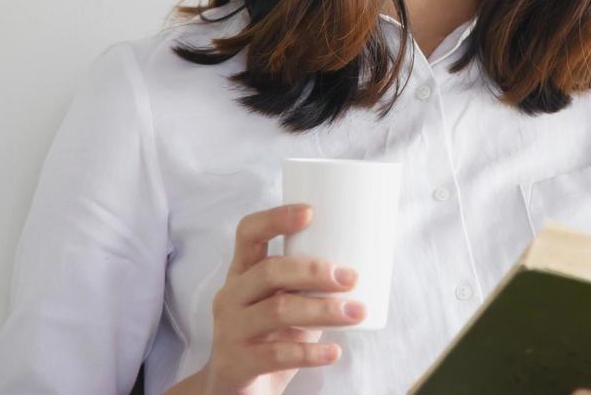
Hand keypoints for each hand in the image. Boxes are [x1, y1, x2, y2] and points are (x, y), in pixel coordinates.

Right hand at [184, 203, 364, 394]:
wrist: (230, 389)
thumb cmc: (268, 338)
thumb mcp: (284, 305)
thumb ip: (308, 287)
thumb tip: (361, 266)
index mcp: (242, 273)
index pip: (248, 233)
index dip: (276, 218)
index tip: (310, 212)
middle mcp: (231, 296)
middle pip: (270, 271)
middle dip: (315, 271)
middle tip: (351, 277)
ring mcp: (229, 330)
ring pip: (277, 311)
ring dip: (323, 311)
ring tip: (355, 313)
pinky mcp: (235, 363)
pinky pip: (276, 354)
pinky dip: (310, 352)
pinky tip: (333, 352)